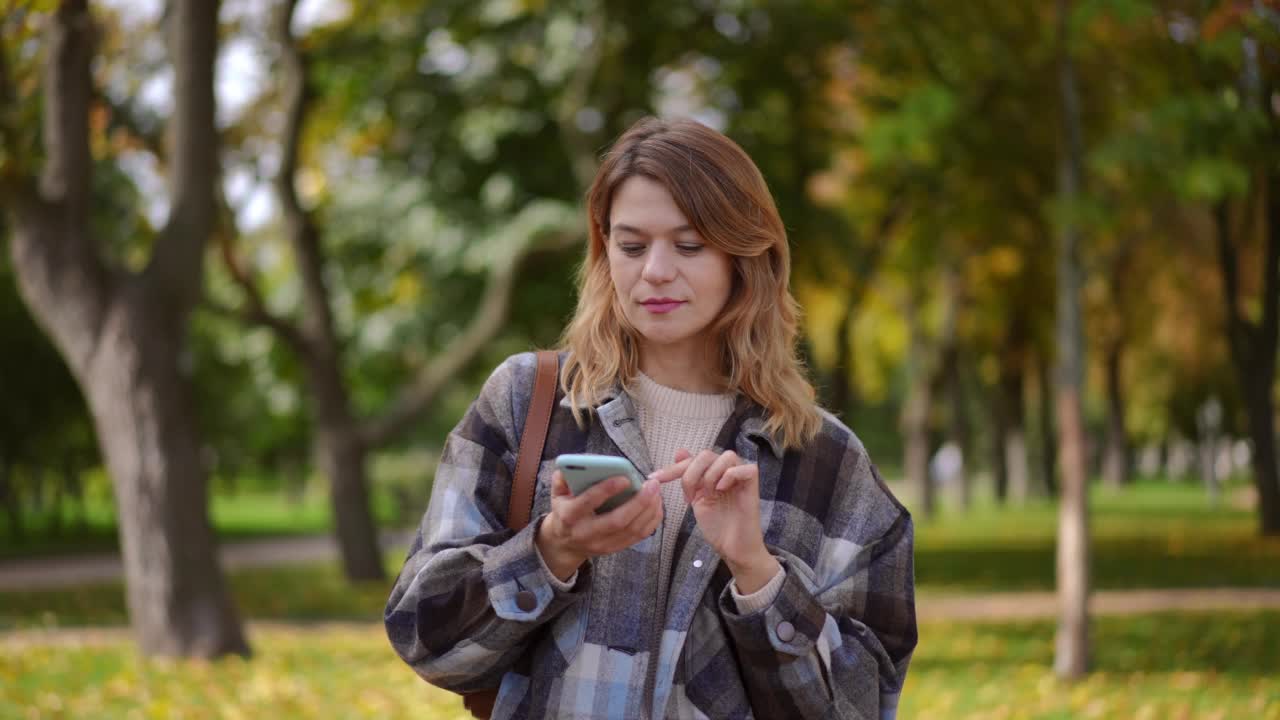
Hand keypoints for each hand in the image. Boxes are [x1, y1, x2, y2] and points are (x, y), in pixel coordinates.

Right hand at [535, 470, 662, 580]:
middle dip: (638, 502)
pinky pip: (639, 536)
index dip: (607, 489)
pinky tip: (657, 505)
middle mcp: (586, 533)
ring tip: (657, 491)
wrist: (565, 543)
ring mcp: (603, 544)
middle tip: (652, 484)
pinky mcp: (616, 548)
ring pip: (632, 529)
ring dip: (649, 510)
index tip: (625, 478)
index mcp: (570, 515)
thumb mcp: (557, 494)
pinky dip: (652, 520)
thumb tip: (577, 464)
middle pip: (617, 521)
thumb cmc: (565, 511)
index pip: (589, 502)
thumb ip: (563, 477)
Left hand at [650, 449, 779, 592]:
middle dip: (691, 473)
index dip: (672, 468)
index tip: (653, 478)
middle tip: (689, 496)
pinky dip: (730, 476)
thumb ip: (689, 477)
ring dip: (711, 475)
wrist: (733, 548)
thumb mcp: (696, 499)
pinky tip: (721, 489)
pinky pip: (745, 468)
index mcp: (713, 473)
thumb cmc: (717, 526)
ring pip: (726, 456)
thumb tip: (680, 451)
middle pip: (706, 454)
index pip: (692, 460)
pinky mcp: (753, 486)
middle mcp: (727, 471)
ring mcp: (741, 477)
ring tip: (708, 494)